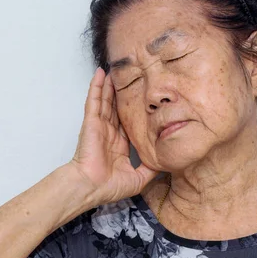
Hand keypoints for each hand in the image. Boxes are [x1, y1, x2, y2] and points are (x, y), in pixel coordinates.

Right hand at [68, 68, 158, 204]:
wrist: (91, 187)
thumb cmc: (109, 186)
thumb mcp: (139, 179)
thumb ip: (152, 168)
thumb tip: (166, 162)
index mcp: (119, 145)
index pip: (128, 123)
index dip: (134, 111)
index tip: (143, 100)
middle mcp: (109, 133)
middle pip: (117, 108)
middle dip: (122, 93)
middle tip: (130, 78)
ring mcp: (99, 126)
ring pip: (106, 100)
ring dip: (110, 85)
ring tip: (115, 70)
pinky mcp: (91, 122)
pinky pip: (94, 101)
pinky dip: (96, 87)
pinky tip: (99, 74)